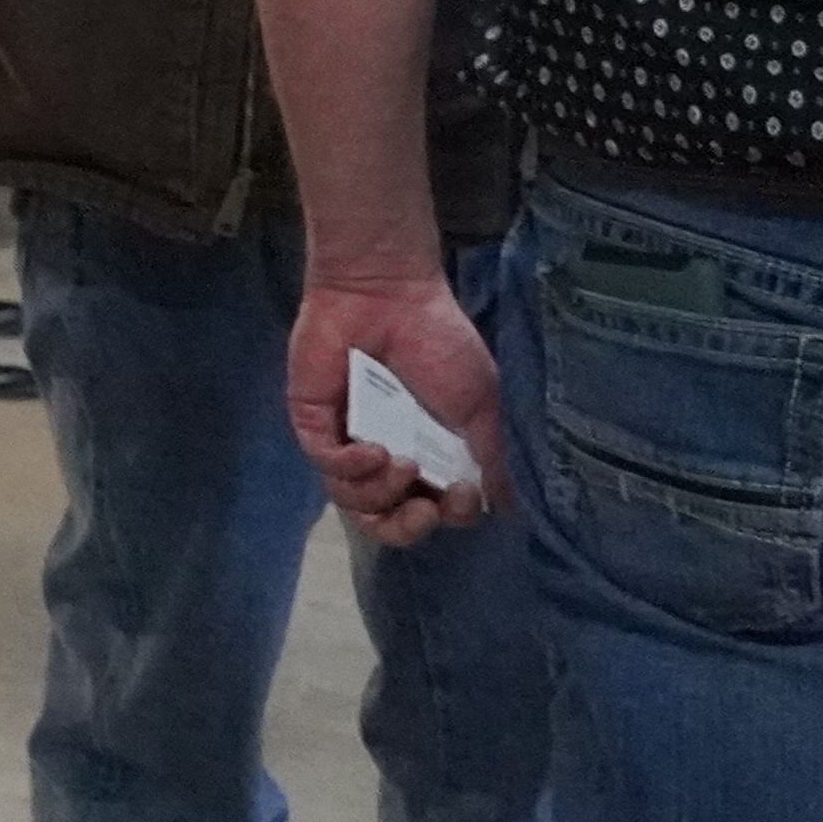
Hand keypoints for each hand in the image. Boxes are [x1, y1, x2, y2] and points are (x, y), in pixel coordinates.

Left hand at [289, 247, 504, 544]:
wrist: (389, 294)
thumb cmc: (439, 343)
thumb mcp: (482, 406)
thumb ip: (492, 459)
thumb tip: (508, 510)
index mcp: (430, 453)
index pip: (435, 509)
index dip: (448, 516)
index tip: (462, 495)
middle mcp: (389, 454)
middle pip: (387, 519)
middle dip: (407, 527)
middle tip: (426, 508)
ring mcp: (348, 440)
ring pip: (354, 501)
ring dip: (381, 494)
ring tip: (401, 462)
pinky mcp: (314, 423)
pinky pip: (326, 465)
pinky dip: (351, 468)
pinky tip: (373, 449)